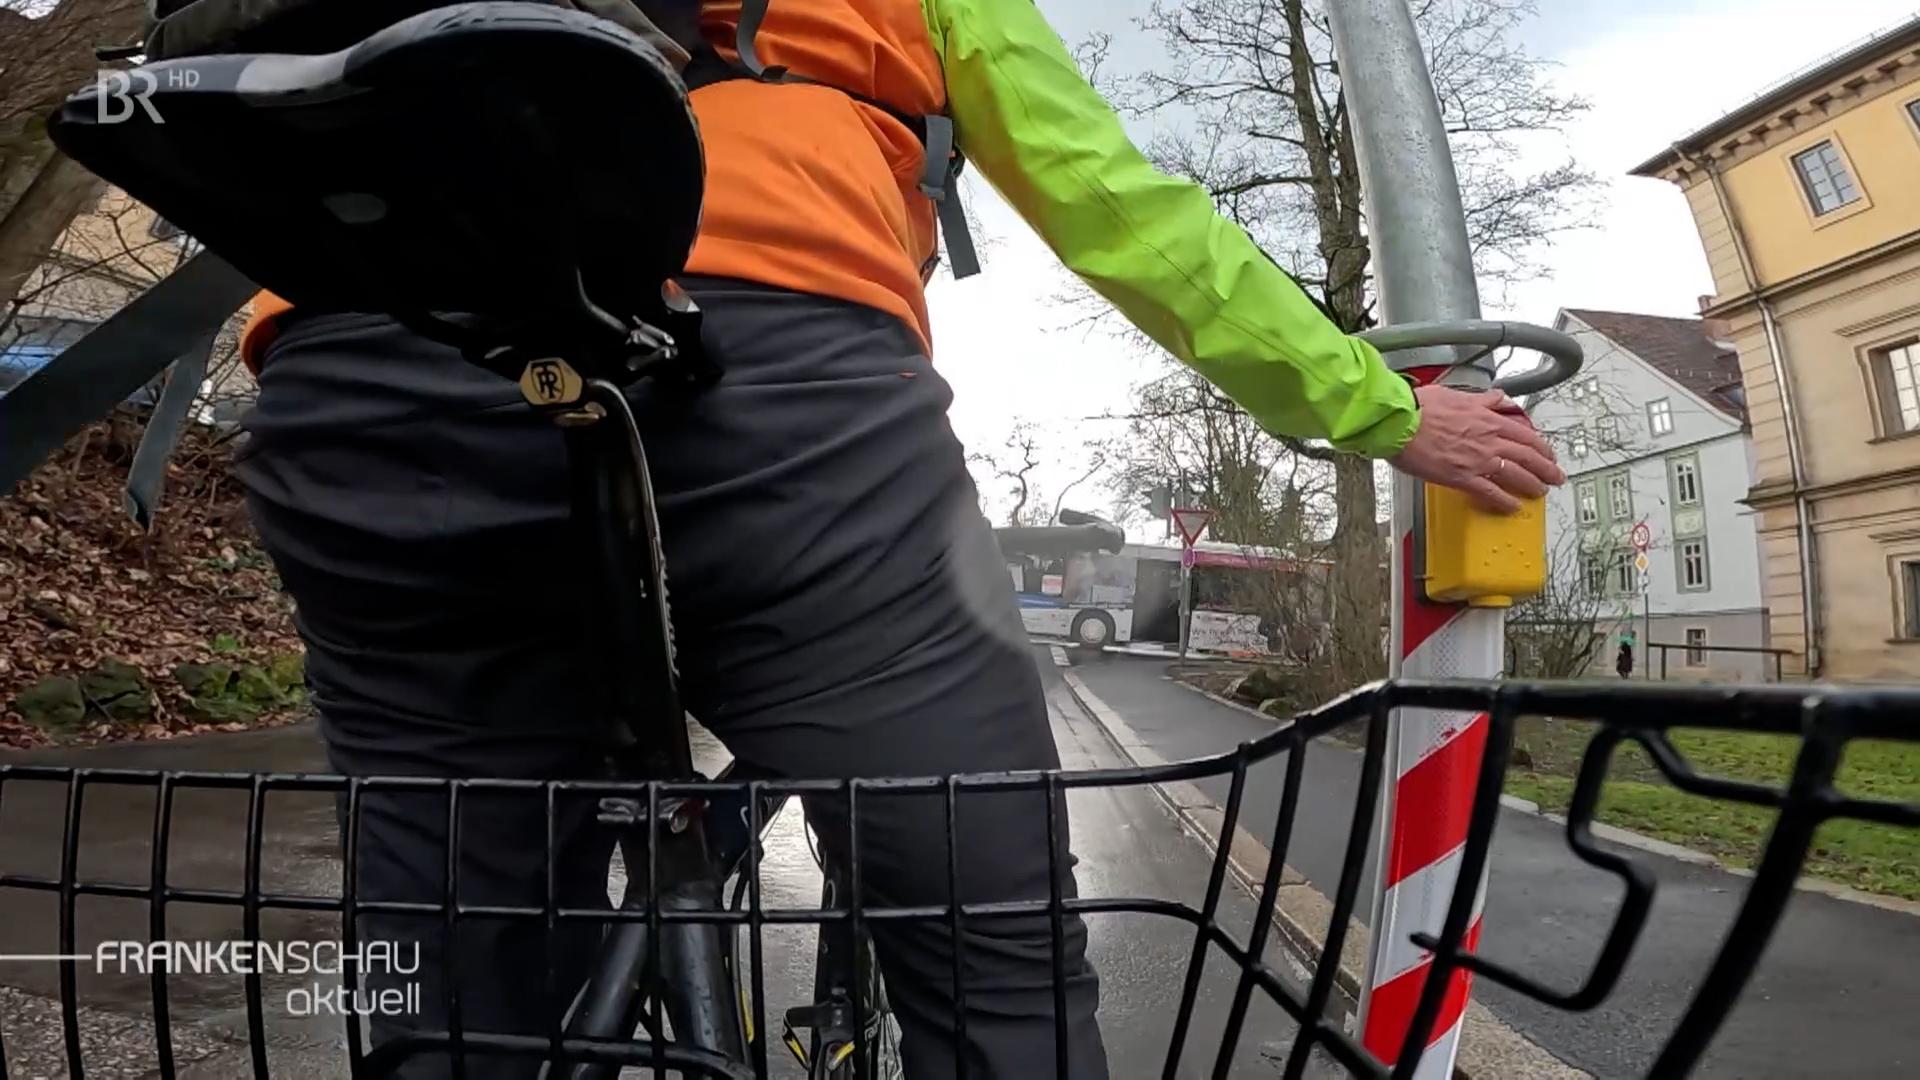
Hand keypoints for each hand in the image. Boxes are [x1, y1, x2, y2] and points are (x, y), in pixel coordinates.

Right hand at [1391, 385, 1564, 512]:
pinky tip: (1513, 507)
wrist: (1400, 422)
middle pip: (1529, 456)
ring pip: (1517, 474)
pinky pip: (1491, 492)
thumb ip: (1482, 399)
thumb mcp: (1457, 395)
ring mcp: (1478, 460)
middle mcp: (1489, 439)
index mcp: (1488, 418)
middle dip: (1547, 468)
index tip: (1547, 453)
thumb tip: (1498, 398)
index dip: (1541, 446)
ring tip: (1541, 491)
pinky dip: (1505, 501)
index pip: (1526, 434)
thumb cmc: (1420, 408)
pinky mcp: (1463, 477)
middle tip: (1556, 476)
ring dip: (1533, 484)